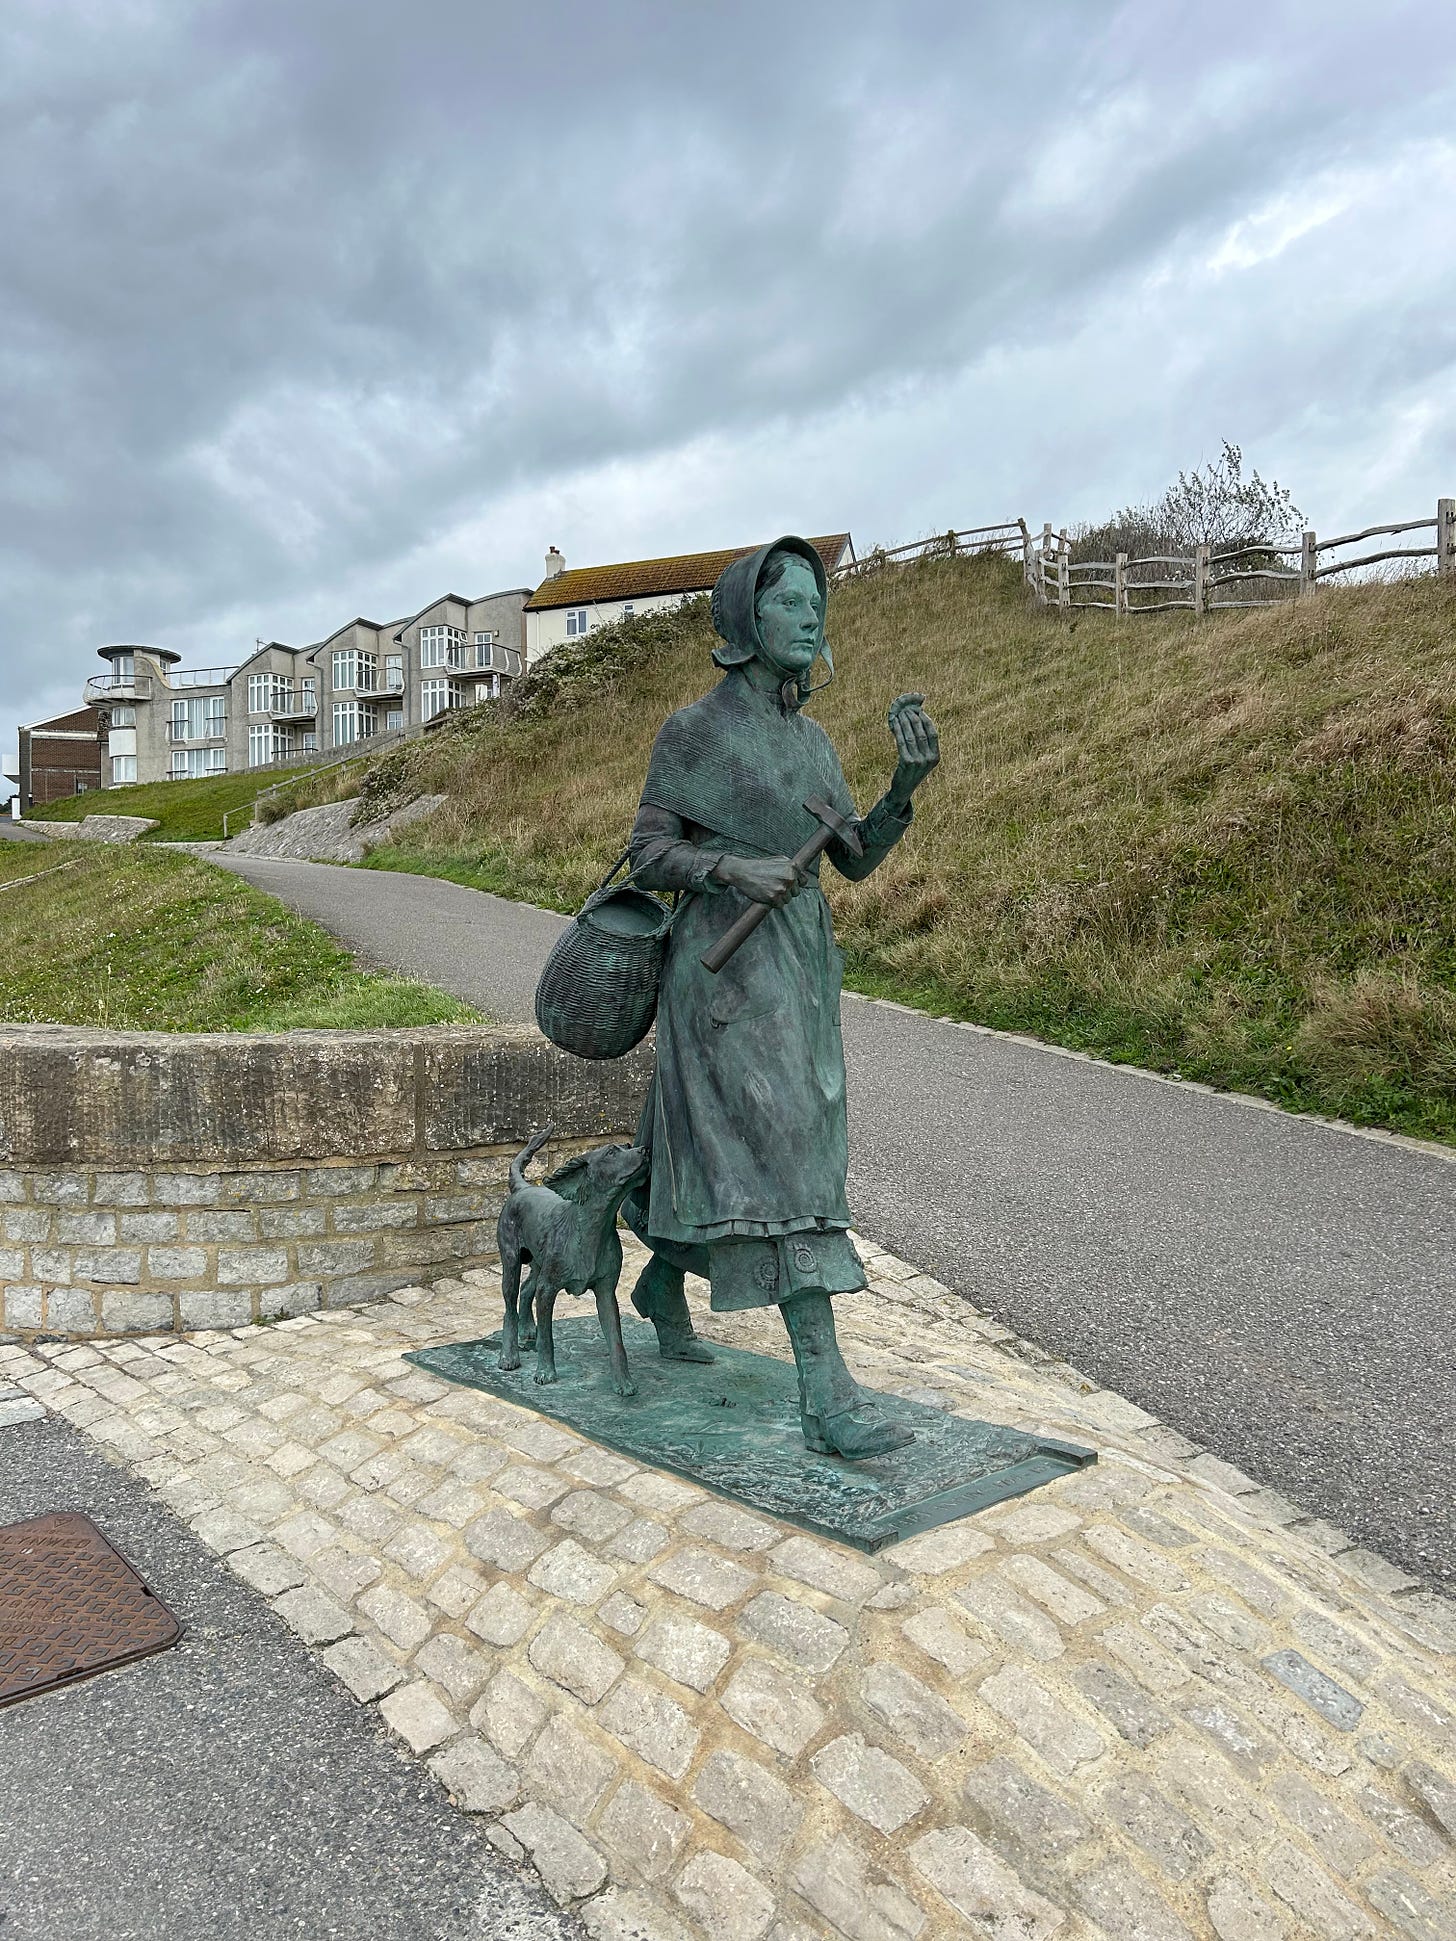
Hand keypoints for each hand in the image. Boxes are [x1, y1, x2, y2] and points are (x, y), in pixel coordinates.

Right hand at [714, 854, 804, 906]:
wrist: (742, 872)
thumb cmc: (760, 866)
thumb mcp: (779, 860)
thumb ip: (791, 867)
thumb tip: (802, 876)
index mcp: (792, 867)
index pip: (803, 881)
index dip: (795, 884)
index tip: (788, 884)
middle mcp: (789, 877)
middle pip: (796, 892)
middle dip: (787, 891)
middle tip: (774, 885)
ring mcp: (782, 888)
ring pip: (788, 900)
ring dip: (780, 898)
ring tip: (769, 889)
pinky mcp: (774, 898)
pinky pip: (780, 906)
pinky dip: (773, 903)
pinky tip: (766, 894)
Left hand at [887, 692, 939, 808]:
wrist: (904, 788)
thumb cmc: (912, 770)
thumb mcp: (923, 758)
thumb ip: (923, 743)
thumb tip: (917, 719)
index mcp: (936, 756)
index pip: (933, 733)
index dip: (926, 721)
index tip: (919, 711)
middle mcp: (929, 759)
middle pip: (921, 733)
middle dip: (913, 719)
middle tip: (906, 710)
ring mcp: (918, 761)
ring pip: (911, 736)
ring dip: (904, 723)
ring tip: (899, 715)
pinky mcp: (907, 762)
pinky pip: (902, 743)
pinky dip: (897, 731)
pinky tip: (894, 724)